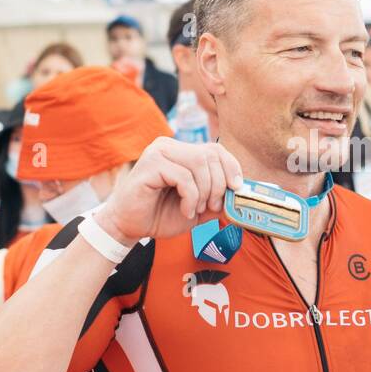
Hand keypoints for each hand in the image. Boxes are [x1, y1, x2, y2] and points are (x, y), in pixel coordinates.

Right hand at [96, 137, 243, 243]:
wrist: (130, 226)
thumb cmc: (161, 215)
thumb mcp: (198, 207)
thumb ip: (218, 197)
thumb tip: (240, 191)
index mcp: (182, 151)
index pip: (216, 149)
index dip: (231, 168)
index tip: (236, 189)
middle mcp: (170, 146)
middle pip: (210, 156)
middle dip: (218, 185)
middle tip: (212, 207)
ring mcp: (159, 152)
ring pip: (199, 164)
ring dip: (205, 192)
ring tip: (196, 210)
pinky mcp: (151, 164)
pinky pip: (184, 177)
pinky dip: (191, 198)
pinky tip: (185, 210)